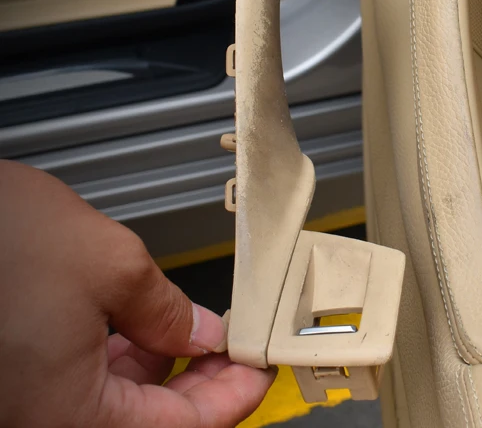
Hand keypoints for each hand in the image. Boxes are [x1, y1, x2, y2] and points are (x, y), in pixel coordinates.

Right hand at [0, 160, 272, 427]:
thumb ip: (167, 310)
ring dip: (167, 374)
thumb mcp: (110, 265)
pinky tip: (149, 330)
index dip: (233, 397)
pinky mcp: (16, 380)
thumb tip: (201, 335)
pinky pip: (83, 388)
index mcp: (63, 419)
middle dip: (203, 385)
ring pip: (116, 408)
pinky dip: (125, 362)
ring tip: (206, 334)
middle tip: (240, 349)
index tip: (262, 368)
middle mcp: (37, 423)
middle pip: (149, 424)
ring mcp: (23, 405)